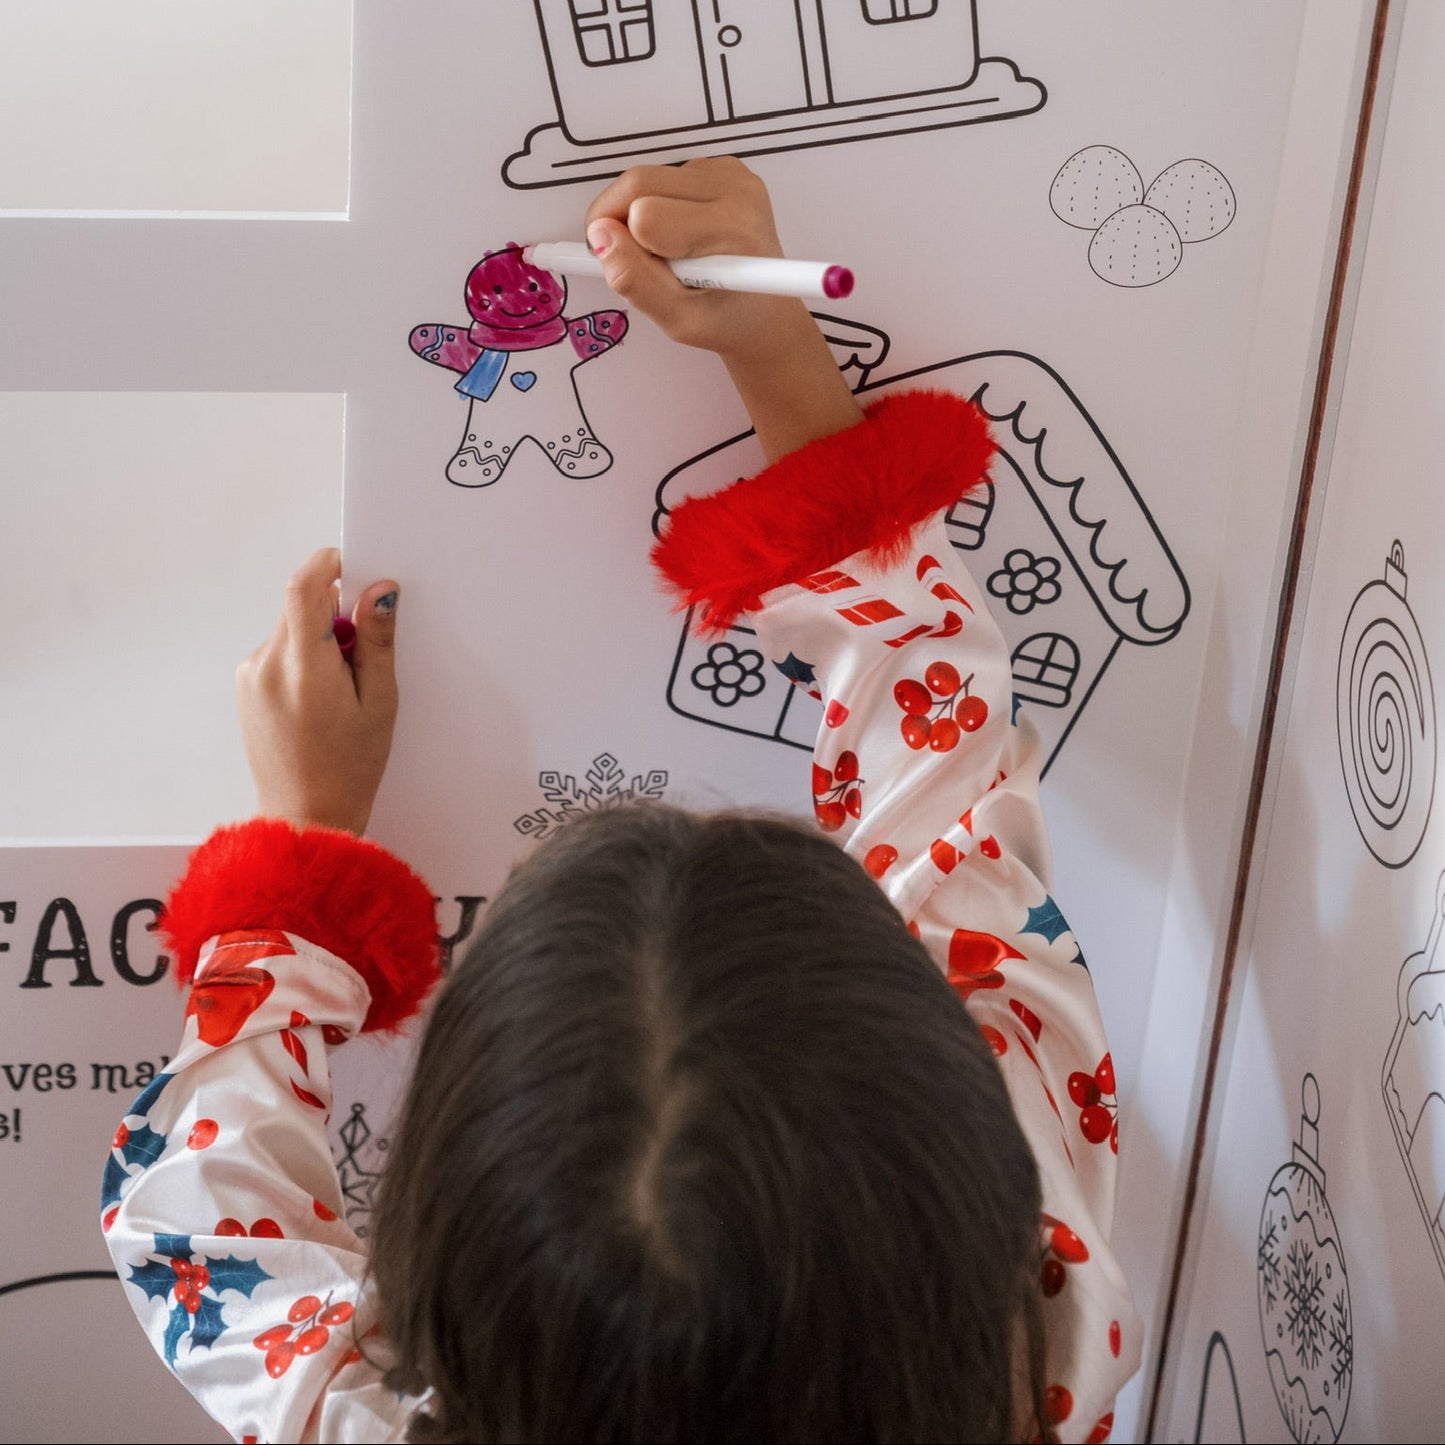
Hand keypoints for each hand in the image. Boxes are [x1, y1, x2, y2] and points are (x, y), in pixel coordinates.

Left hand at [236, 549, 399, 834]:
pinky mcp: (245, 686)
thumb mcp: (379, 702)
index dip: (329, 564)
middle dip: (334, 614)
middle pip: (299, 606)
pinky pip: (278, 651)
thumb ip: (378, 640)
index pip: (304, 586)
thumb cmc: (349, 768)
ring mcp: (250, 675)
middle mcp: (266, 664)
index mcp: (302, 667)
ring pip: (290, 629)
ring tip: (341, 690)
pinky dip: (303, 659)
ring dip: (319, 640)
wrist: (306, 815)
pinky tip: (320, 700)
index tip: (353, 565)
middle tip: (361, 655)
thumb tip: (379, 590)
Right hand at [584, 157, 860, 460]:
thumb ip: (635, 281)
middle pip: (639, 183)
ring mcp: (732, 175)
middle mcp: (735, 192)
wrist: (767, 315)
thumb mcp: (678, 321)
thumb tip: (599, 237)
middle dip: (617, 221)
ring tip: (668, 255)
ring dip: (639, 215)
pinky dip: (658, 205)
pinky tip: (680, 236)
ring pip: (647, 178)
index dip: (624, 244)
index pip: (646, 216)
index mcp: (731, 231)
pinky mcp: (724, 168)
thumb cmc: (729, 321)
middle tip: (629, 260)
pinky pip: (665, 177)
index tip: (630, 270)